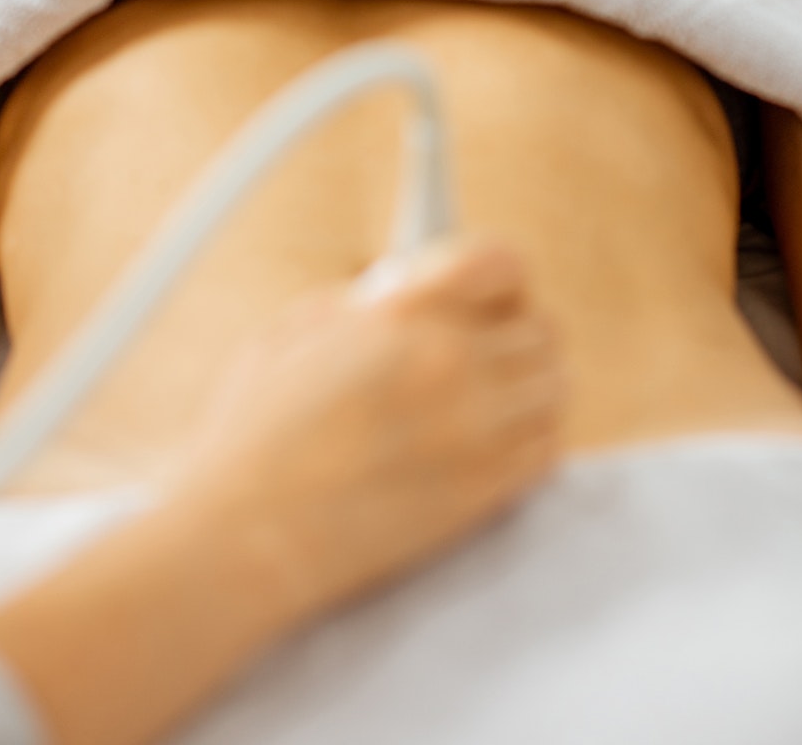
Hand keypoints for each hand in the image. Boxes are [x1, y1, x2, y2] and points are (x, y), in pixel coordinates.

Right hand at [166, 236, 564, 627]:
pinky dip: (531, 436)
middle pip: (541, 327)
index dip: (496, 274)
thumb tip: (397, 300)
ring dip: (528, 383)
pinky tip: (490, 439)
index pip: (502, 264)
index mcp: (402, 314)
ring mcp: (475, 432)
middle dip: (513, 328)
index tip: (483, 289)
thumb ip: (359, 304)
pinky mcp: (484, 495)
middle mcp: (451, 365)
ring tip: (486, 394)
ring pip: (554, 385)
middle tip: (482, 343)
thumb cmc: (253, 438)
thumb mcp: (293, 330)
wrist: (247, 537)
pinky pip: (547, 449)